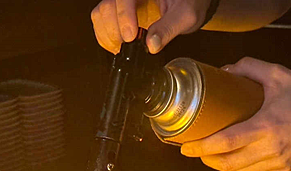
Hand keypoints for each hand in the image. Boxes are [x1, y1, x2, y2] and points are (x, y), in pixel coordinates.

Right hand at [91, 0, 208, 53]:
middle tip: (129, 44)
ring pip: (100, 13)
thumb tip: (152, 45)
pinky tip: (117, 46)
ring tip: (122, 47)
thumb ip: (169, 28)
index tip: (131, 36)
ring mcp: (122, 2)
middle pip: (108, 5)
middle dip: (115, 29)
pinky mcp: (118, 13)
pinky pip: (101, 22)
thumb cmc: (189, 2)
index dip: (124, 15)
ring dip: (107, 34)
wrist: (189, 3)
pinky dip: (105, 37)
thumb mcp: (186, 15)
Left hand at [180, 57, 290, 170]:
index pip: (225, 143)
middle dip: (206, 159)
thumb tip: (223, 71)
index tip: (185, 147)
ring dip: (221, 166)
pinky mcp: (285, 170)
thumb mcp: (279, 75)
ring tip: (210, 155)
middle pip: (227, 163)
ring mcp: (278, 163)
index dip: (201, 148)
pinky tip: (233, 160)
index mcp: (267, 127)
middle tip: (195, 150)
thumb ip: (248, 69)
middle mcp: (271, 149)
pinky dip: (239, 170)